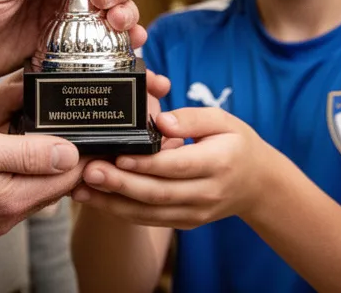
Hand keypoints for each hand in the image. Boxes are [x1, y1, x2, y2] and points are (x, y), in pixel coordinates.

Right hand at [0, 121, 83, 241]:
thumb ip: (27, 152)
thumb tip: (69, 153)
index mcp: (11, 201)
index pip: (69, 178)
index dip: (82, 149)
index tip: (88, 122)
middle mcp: (6, 214)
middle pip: (55, 182)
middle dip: (66, 151)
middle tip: (68, 115)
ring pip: (35, 183)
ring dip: (42, 155)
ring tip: (43, 121)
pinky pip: (14, 185)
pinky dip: (21, 163)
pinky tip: (14, 139)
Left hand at [72, 107, 271, 228]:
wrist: (258, 185)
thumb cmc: (237, 144)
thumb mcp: (223, 120)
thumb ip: (192, 118)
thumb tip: (161, 121)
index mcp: (217, 163)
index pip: (176, 166)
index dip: (145, 163)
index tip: (118, 155)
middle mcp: (206, 193)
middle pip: (157, 193)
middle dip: (120, 184)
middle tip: (90, 171)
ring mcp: (195, 213)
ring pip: (149, 212)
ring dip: (113, 203)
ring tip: (82, 189)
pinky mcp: (184, 223)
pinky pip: (150, 219)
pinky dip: (121, 212)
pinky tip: (97, 200)